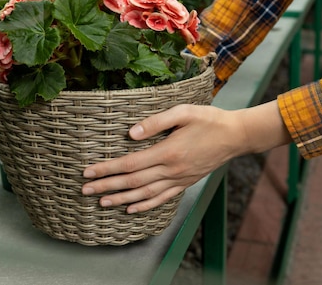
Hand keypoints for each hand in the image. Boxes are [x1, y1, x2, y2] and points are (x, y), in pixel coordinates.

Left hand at [82, 101, 291, 213]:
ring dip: (121, 199)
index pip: (130, 164)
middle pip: (133, 182)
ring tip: (101, 202)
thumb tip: (131, 133)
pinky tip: (131, 210)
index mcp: (169, 152)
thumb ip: (156, 122)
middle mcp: (172, 170)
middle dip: (107, 186)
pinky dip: (145, 206)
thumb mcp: (183, 112)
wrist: (236, 135)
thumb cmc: (209, 119)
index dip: (107, 169)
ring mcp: (179, 179)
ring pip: (145, 194)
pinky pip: (162, 199)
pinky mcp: (185, 183)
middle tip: (85, 190)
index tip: (88, 172)